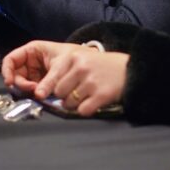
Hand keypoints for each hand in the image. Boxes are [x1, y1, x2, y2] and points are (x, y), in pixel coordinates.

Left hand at [1, 41, 128, 116]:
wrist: (130, 69)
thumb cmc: (102, 67)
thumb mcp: (83, 61)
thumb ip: (65, 72)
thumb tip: (45, 91)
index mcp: (74, 58)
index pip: (53, 78)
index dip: (46, 88)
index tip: (39, 95)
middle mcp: (81, 68)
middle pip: (59, 93)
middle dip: (64, 96)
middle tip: (76, 92)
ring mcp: (91, 82)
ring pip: (69, 103)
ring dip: (75, 104)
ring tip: (86, 95)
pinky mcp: (101, 95)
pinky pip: (83, 110)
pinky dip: (86, 109)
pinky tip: (93, 102)